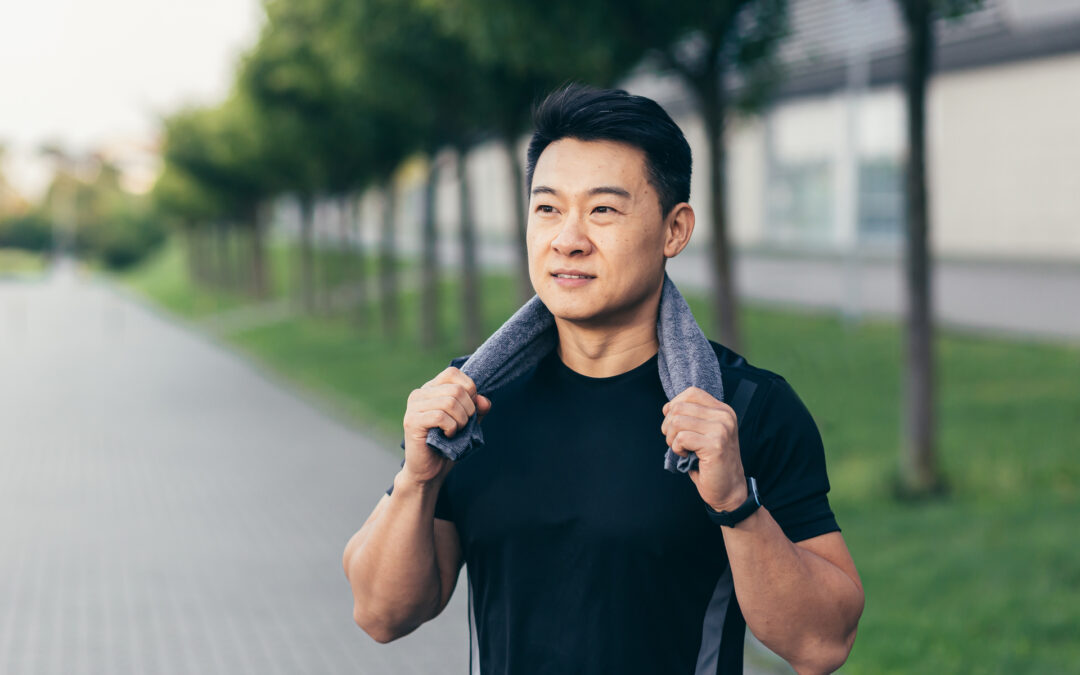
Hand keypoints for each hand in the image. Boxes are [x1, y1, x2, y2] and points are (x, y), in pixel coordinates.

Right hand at [401, 367, 491, 484]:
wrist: (429, 471)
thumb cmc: (447, 445)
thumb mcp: (467, 423)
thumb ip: (477, 409)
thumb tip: (484, 401)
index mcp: (431, 389)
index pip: (453, 373)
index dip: (469, 388)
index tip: (470, 408)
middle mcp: (419, 394)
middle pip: (456, 389)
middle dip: (469, 409)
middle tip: (464, 425)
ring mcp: (413, 407)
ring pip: (450, 402)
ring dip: (461, 421)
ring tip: (456, 431)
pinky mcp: (412, 421)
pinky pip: (441, 417)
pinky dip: (451, 428)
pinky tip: (447, 436)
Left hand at [661, 387, 746, 511]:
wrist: (728, 489)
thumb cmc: (711, 462)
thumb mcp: (703, 432)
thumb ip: (691, 416)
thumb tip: (668, 407)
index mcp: (723, 410)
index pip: (691, 392)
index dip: (675, 406)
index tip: (674, 424)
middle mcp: (724, 416)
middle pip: (679, 407)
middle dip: (668, 426)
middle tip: (675, 441)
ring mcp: (722, 429)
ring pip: (677, 421)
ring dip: (671, 438)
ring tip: (681, 448)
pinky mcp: (715, 445)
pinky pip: (681, 438)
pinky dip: (677, 449)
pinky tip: (686, 456)